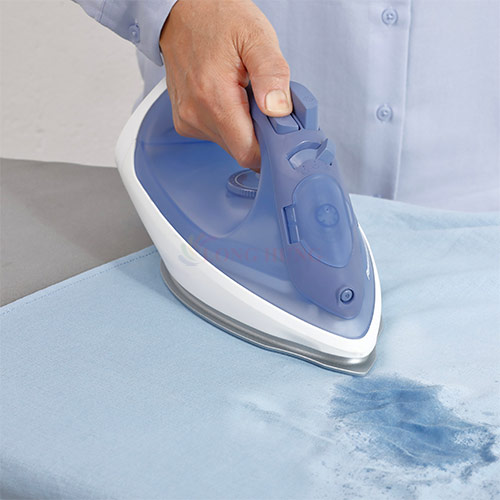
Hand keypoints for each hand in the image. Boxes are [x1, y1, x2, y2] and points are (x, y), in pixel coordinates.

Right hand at [160, 0, 291, 169]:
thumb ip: (272, 74)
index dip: (270, 148)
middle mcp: (196, 114)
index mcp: (214, 97)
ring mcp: (188, 119)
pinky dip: (229, 123)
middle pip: (239, 150)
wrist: (182, 9)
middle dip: (259, 134)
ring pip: (229, 144)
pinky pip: (215, 136)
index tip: (281, 131)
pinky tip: (229, 98)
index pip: (247, 153)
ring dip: (244, 127)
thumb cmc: (218, 17)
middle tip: (264, 102)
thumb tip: (278, 110)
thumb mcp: (256, 36)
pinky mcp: (184, 121)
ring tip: (244, 94)